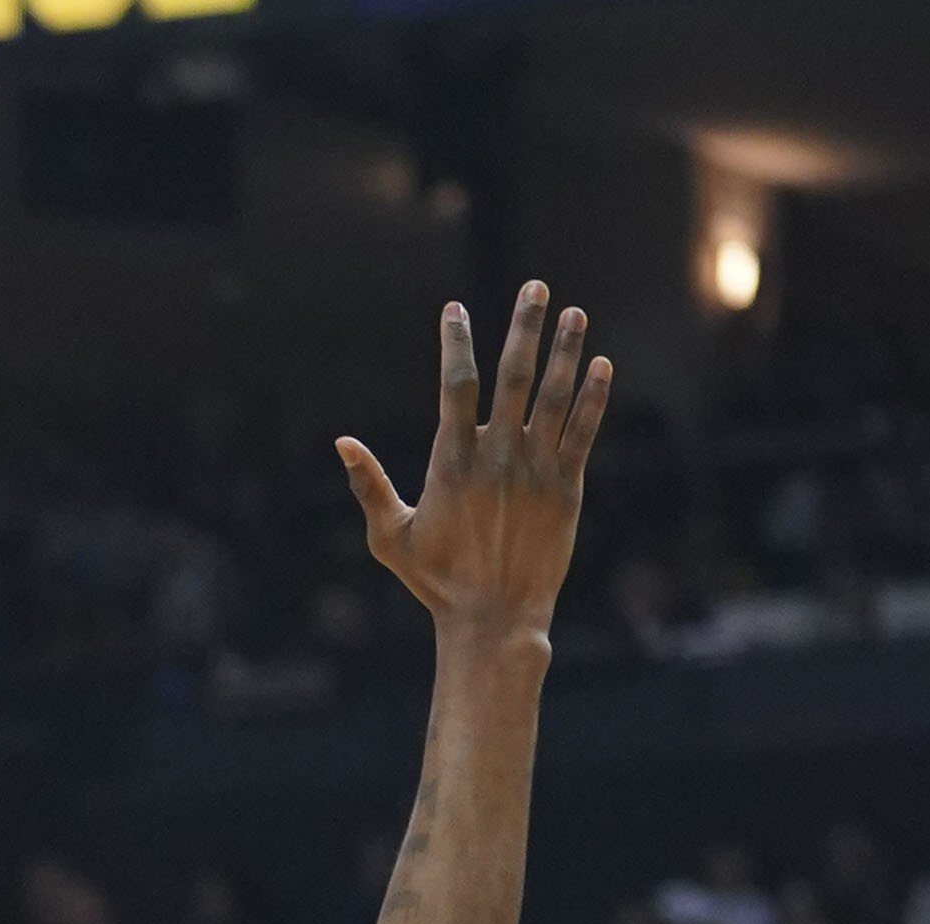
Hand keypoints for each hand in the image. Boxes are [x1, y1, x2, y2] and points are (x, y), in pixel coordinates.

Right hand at [337, 282, 612, 647]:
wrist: (494, 616)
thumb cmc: (435, 580)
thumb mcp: (389, 536)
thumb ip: (370, 485)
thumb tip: (342, 443)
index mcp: (452, 462)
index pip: (456, 386)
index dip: (457, 343)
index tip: (456, 310)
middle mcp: (498, 457)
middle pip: (516, 376)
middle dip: (526, 327)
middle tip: (536, 288)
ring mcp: (537, 470)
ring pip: (557, 397)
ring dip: (568, 351)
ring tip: (576, 314)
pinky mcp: (568, 488)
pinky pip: (583, 432)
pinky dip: (593, 397)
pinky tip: (601, 366)